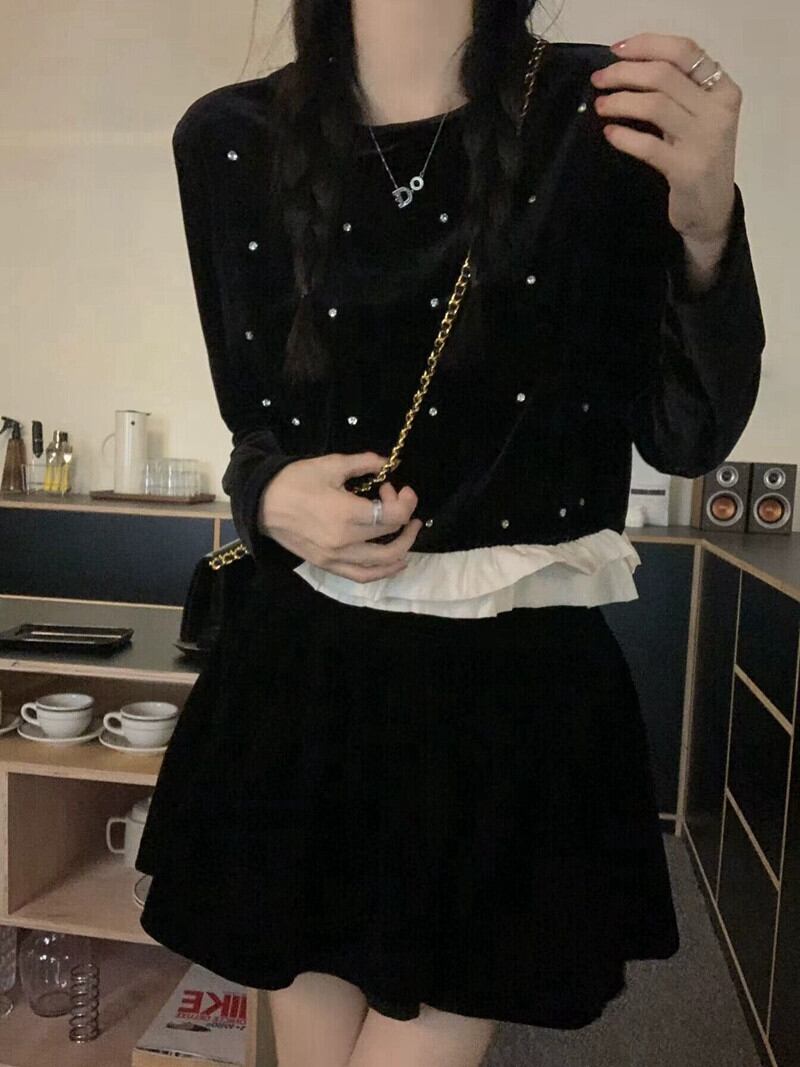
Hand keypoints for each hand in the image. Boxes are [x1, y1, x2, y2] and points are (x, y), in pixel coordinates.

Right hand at [258, 452, 423, 582]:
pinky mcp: (327, 565)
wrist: (261, 503)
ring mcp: (335, 558)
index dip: (405, 501)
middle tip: (403, 504)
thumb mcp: (332, 464)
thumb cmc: (295, 480)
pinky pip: (362, 576)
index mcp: (346, 514)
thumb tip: (390, 463)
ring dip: (402, 548)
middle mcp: (345, 542)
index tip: (397, 486)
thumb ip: (365, 463)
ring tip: (408, 533)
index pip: (393, 516)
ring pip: (382, 563)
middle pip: (392, 538)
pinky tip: (394, 562)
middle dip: (405, 518)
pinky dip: (382, 571)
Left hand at [590, 32, 740, 246]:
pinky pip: (648, 145)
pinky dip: (624, 137)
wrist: (712, 211)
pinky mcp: (687, 169)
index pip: (684, 51)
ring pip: (654, 105)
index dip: (647, 45)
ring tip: (601, 106)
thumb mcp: (698, 118)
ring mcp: (705, 140)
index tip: (616, 51)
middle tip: (599, 80)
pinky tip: (610, 134)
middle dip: (624, 73)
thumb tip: (627, 66)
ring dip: (620, 102)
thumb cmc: (697, 158)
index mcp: (723, 89)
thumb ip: (678, 92)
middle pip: (663, 75)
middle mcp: (718, 109)